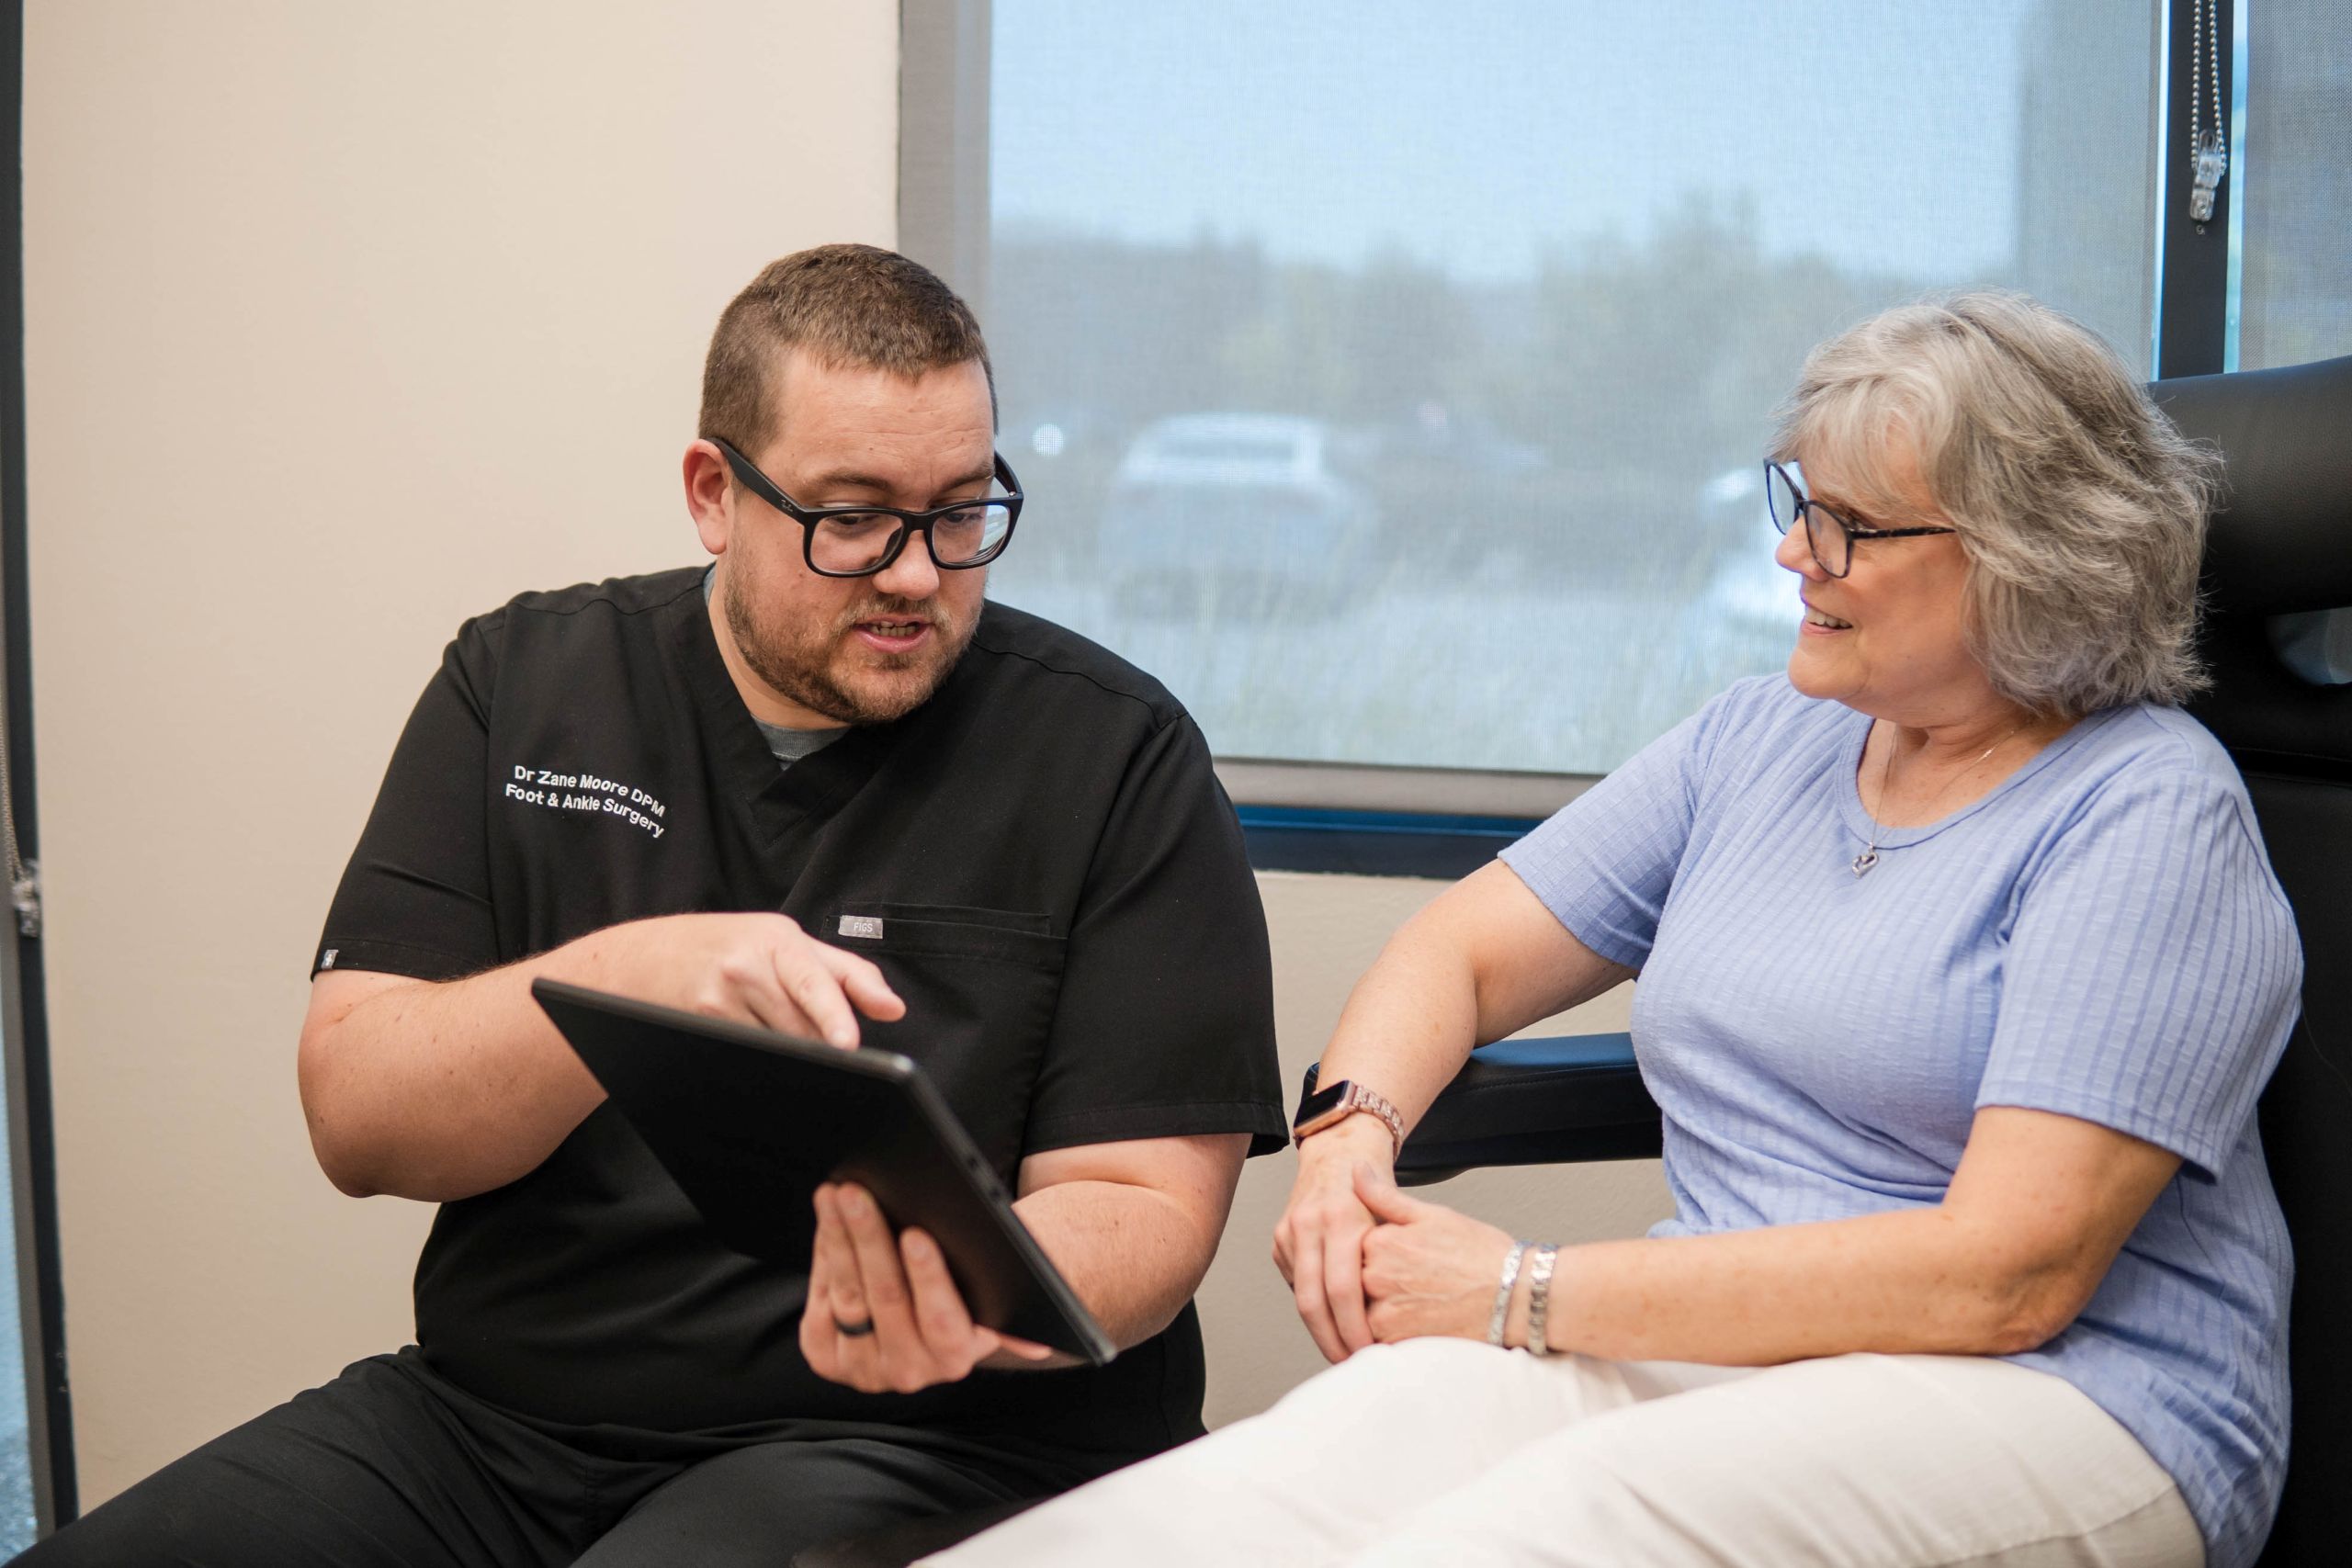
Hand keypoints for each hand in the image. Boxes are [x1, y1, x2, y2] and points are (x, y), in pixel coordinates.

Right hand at [629, 912, 904, 1048]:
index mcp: (778, 940)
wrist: (644, 958)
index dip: (833, 1014)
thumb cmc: (727, 947)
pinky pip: (749, 1056)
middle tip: (823, 1042)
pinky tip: (752, 1040)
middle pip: (803, 1029)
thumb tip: (892, 1008)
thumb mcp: (786, 943)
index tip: (848, 1042)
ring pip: (779, 1048)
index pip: (814, 981)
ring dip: (792, 1054)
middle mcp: (747, 967)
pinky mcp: (701, 1029)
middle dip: (822, 1043)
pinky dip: (761, 1058)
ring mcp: (718, 1001)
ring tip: (774, 1027)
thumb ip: (847, 973)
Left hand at [801, 1181, 1052, 1393]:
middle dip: (869, 1238)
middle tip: (857, 1194)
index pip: (941, 1319)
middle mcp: (910, 1371)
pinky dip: (824, 1254)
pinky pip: (821, 1300)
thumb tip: (1041, 1344)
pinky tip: (828, 1219)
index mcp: (956, 1357)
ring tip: (834, 1195)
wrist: (919, 1335)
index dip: (928, 1277)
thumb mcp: (990, 1307)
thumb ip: (1011, 1321)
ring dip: (838, 1238)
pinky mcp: (826, 1357)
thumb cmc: (963, 1298)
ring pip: (848, 1295)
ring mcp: (864, 1368)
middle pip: (885, 1298)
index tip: (916, 1234)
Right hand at [1272, 1114, 1393, 1361]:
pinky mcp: (1280, 1238)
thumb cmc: (1378, 1186)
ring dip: (1320, 1329)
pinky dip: (1314, 1306)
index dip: (1354, 1329)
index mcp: (1342, 1219)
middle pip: (1313, 1302)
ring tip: (1343, 1353)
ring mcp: (1290, 1230)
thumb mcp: (1398, 1211)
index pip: (1343, 1291)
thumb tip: (1407, 1314)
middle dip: (1332, 1341)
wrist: (1341, 1149)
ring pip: (1300, 1297)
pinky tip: (1332, 1322)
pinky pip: (1296, 1283)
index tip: (1370, 1354)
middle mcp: (1310, 1224)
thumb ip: (1399, 1259)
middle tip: (1352, 1365)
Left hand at [1355, 1163, 1518, 1345]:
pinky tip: (1415, 1321)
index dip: (1373, 1252)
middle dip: (1373, 1281)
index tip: (1399, 1257)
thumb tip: (1355, 1169)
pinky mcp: (1398, 1345)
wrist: (1516, 1296)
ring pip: (1361, 1311)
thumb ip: (1384, 1196)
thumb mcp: (1431, 1214)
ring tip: (1416, 1301)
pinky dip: (1387, 1332)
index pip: (1350, 1247)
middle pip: (1353, 1280)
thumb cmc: (1480, 1254)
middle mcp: (1375, 1278)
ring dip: (1377, 1309)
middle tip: (1412, 1281)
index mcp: (1379, 1242)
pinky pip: (1374, 1340)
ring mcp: (1384, 1315)